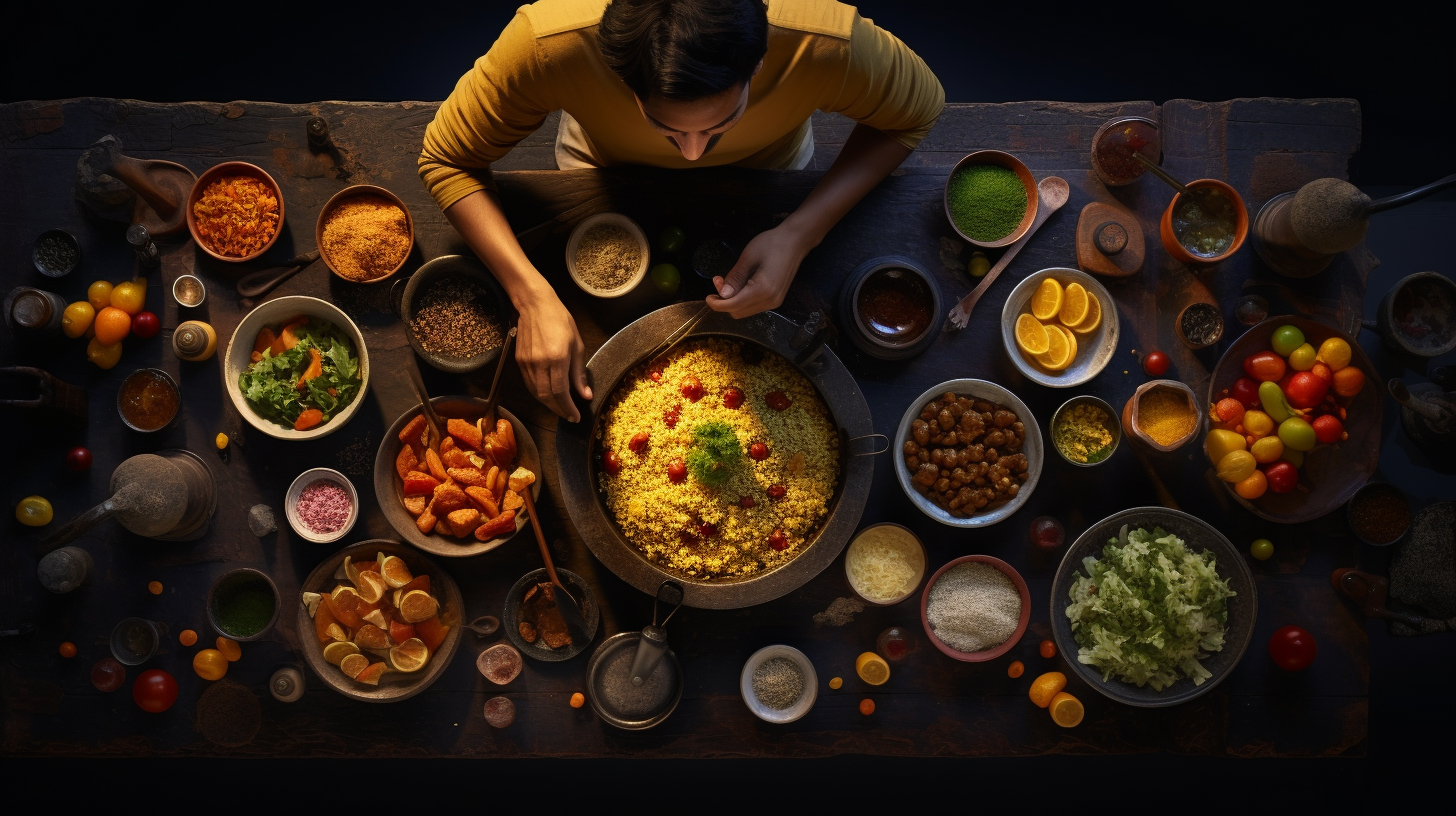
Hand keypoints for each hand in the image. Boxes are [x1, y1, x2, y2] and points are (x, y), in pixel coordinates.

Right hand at [514, 287, 591, 421]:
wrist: (535, 305)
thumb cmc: (560, 321)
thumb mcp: (577, 345)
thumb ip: (579, 373)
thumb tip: (585, 395)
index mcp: (557, 358)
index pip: (561, 392)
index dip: (568, 408)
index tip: (576, 417)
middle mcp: (539, 363)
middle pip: (547, 397)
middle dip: (559, 410)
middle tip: (569, 416)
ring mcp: (527, 363)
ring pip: (536, 393)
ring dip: (549, 404)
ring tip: (561, 408)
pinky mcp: (519, 361)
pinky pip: (529, 384)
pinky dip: (539, 393)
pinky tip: (549, 395)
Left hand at [706, 224, 812, 318]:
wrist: (796, 242)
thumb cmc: (771, 244)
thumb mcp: (748, 257)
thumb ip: (735, 278)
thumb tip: (722, 295)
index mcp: (763, 289)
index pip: (734, 305)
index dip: (717, 304)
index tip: (707, 296)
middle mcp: (770, 300)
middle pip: (737, 311)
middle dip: (724, 301)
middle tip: (719, 281)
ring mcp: (774, 302)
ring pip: (744, 311)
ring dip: (733, 301)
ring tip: (729, 281)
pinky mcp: (776, 299)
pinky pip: (753, 307)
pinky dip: (742, 300)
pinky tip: (741, 285)